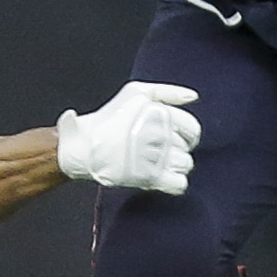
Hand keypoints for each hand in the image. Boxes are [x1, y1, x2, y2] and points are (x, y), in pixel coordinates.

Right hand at [56, 82, 200, 192]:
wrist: (84, 144)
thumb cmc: (110, 116)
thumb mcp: (136, 91)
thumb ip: (168, 91)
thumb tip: (193, 96)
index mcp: (159, 113)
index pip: (192, 129)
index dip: (187, 134)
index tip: (174, 138)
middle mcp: (159, 134)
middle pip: (187, 149)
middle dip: (175, 150)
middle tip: (157, 149)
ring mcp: (154, 157)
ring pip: (185, 165)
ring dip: (174, 166)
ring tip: (157, 162)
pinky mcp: (148, 177)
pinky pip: (179, 184)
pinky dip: (174, 183)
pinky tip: (161, 177)